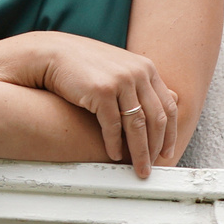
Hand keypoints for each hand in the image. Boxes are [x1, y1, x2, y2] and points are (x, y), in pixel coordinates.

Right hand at [32, 33, 179, 175]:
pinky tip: (114, 156)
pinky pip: (113, 125)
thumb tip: (163, 106)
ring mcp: (121, 80)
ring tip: (138, 169)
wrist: (53, 53)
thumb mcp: (119, 68)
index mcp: (146, 68)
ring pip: (137, 125)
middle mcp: (138, 73)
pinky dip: (115, 144)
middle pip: (156, 119)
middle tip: (152, 167)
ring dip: (139, 152)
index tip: (166, 152)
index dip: (170, 133)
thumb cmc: (85, 65)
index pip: (169, 106)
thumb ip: (140, 85)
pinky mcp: (101, 90)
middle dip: (156, 147)